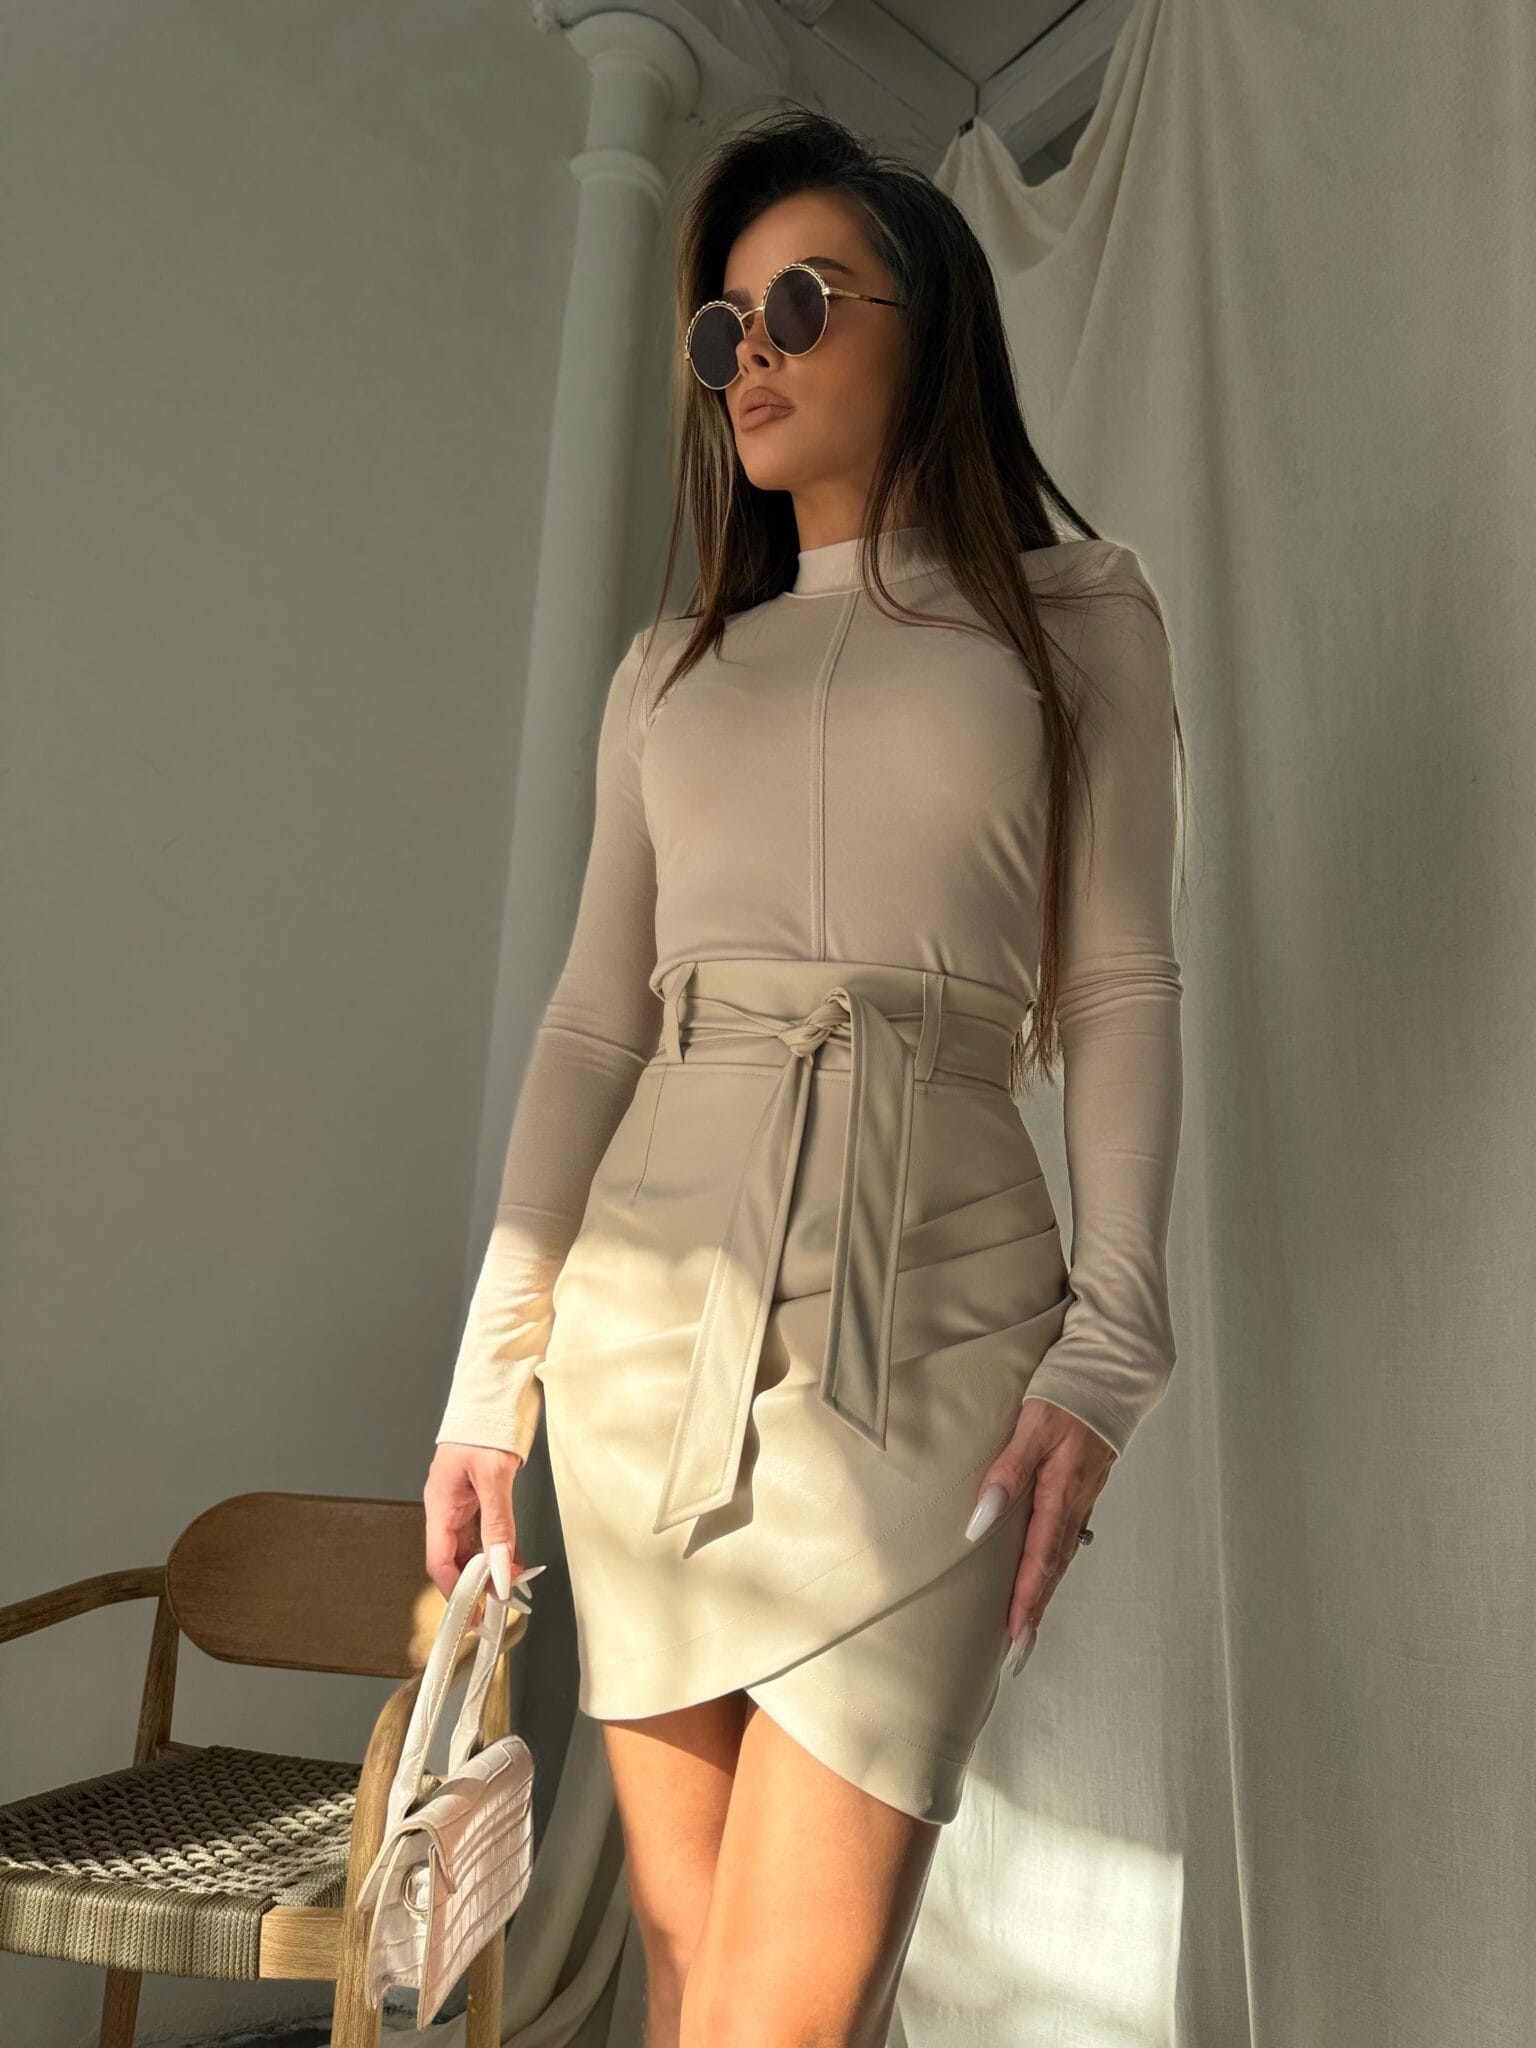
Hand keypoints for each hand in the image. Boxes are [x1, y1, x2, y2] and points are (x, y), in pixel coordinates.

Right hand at [424, 1441, 528, 1605]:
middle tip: (500, 1605)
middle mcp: (447, 1507)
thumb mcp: (493, 1476)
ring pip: (471, 1546)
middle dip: (476, 1583)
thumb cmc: (484, 1425)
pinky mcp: (478, 1496)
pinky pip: (485, 1530)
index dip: (456, 1590)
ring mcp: (462, 1501)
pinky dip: (499, 1547)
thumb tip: (501, 1567)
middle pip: (455, 1557)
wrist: (494, 1393)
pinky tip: (514, 1559)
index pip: (439, 1561)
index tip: (477, 1612)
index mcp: (439, 1504)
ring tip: (511, 1585)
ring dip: (490, 1567)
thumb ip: (498, 1524)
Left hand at [965, 1396, 1115, 1672]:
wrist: (1113, 1370)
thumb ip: (1007, 1472)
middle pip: (1054, 1566)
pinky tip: (1044, 1568)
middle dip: (1037, 1608)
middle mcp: (1076, 1499)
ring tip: (1028, 1622)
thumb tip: (982, 1521)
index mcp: (1063, 1490)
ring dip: (1046, 1588)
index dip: (1027, 1597)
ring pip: (1062, 1552)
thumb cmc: (1068, 1393)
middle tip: (1020, 1650)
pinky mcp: (1084, 1483)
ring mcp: (1083, 1493)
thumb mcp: (1032, 1426)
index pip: (1040, 1557)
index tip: (1014, 1634)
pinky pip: (1066, 1532)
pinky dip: (1053, 1560)